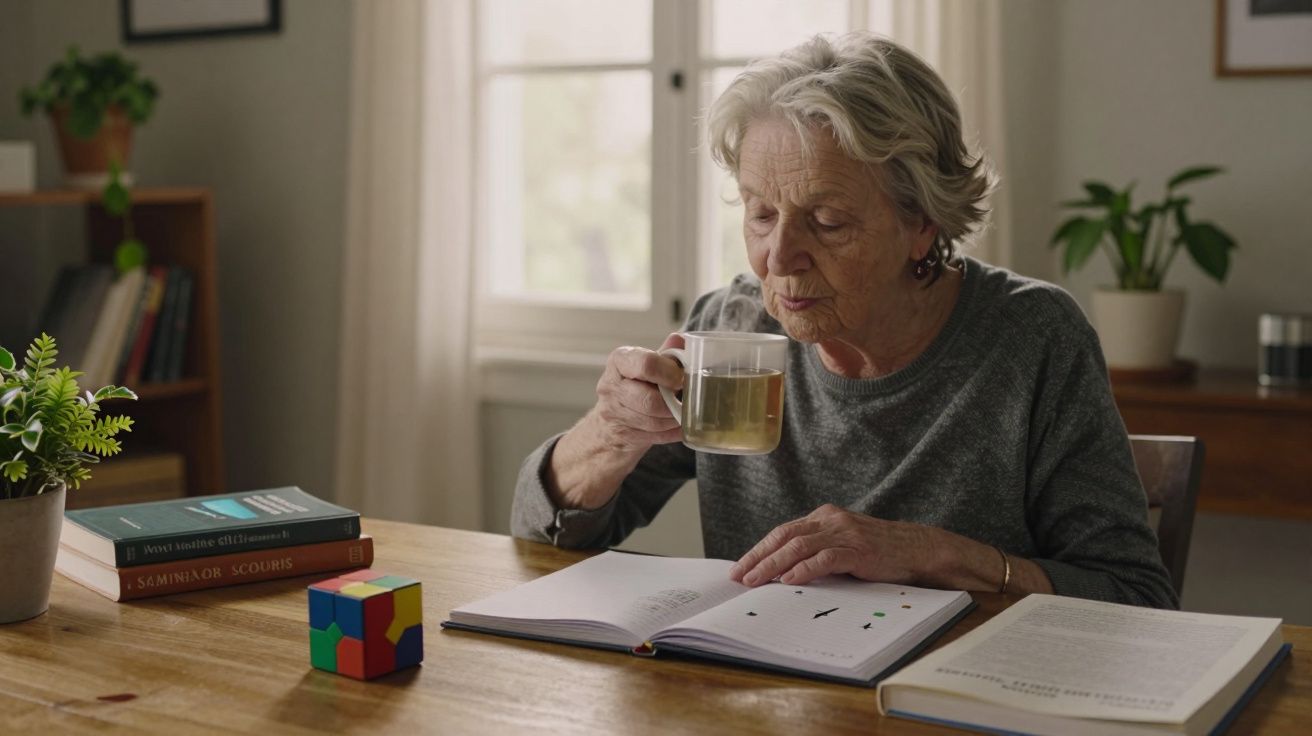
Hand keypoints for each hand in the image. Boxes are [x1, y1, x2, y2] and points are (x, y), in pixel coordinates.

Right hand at [545, 334, 685, 509]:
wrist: (608, 422)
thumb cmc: (634, 387)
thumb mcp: (648, 366)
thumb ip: (665, 354)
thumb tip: (680, 339)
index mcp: (620, 360)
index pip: (646, 364)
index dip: (669, 373)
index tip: (681, 379)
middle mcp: (611, 385)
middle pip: (650, 400)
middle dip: (673, 404)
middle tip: (684, 401)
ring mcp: (612, 412)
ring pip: (653, 421)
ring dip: (674, 420)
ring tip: (681, 414)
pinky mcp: (620, 434)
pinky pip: (655, 436)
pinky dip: (671, 433)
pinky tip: (676, 427)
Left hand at [729, 504, 937, 586]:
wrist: (917, 550)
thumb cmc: (877, 552)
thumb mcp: (842, 545)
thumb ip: (816, 551)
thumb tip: (781, 573)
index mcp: (823, 517)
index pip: (782, 532)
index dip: (759, 549)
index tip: (740, 567)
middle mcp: (831, 520)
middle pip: (785, 536)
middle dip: (759, 557)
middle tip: (739, 576)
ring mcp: (845, 533)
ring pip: (800, 546)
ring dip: (774, 564)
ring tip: (756, 580)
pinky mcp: (859, 549)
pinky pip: (826, 558)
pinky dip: (805, 569)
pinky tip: (790, 579)